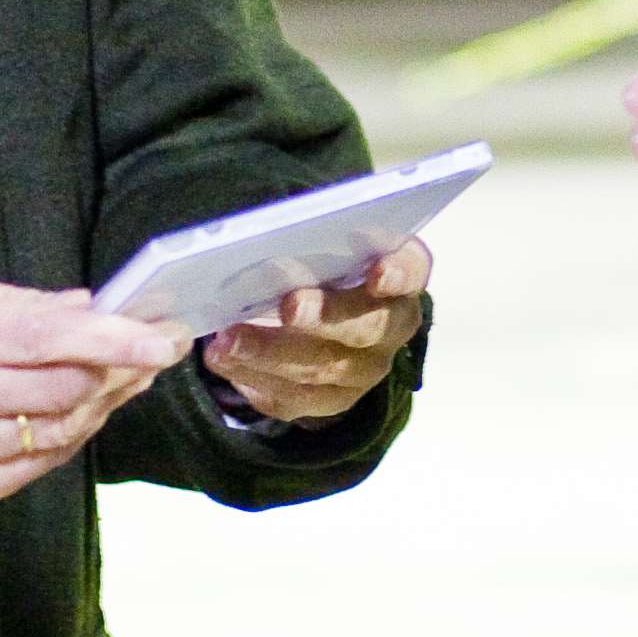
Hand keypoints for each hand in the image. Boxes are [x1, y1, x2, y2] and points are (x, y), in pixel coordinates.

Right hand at [0, 267, 188, 519]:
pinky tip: (79, 411)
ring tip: (124, 376)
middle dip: (114, 369)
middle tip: (146, 348)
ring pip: (57, 434)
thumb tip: (85, 308)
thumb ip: (14, 302)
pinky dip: (66, 436)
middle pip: (60, 390)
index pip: (42, 340)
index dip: (109, 339)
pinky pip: (36, 467)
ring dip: (99, 403)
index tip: (159, 337)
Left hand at [202, 237, 429, 423]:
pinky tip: (226, 364)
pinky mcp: (332, 399)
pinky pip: (295, 399)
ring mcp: (364, 370)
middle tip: (287, 306)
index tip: (378, 272)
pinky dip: (256, 380)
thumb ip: (313, 239)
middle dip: (323, 317)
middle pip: (364, 328)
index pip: (412, 272)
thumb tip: (265, 237)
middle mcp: (391, 328)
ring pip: (322, 370)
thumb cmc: (325, 264)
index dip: (398, 273)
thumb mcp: (328, 245)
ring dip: (269, 354)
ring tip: (225, 342)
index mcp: (401, 278)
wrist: (327, 316)